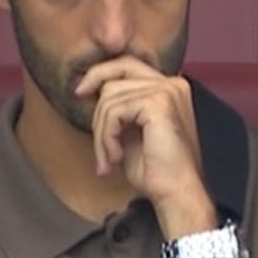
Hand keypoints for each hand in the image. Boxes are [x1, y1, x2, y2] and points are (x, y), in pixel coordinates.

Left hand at [74, 58, 213, 232]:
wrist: (176, 193)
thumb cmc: (155, 170)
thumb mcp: (129, 131)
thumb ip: (116, 109)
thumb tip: (88, 90)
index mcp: (169, 87)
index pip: (126, 65)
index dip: (99, 74)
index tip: (80, 93)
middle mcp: (172, 83)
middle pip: (115, 74)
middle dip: (98, 110)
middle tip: (97, 142)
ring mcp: (167, 90)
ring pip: (109, 97)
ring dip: (101, 133)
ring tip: (110, 159)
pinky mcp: (159, 102)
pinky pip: (114, 112)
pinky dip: (107, 137)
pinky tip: (116, 157)